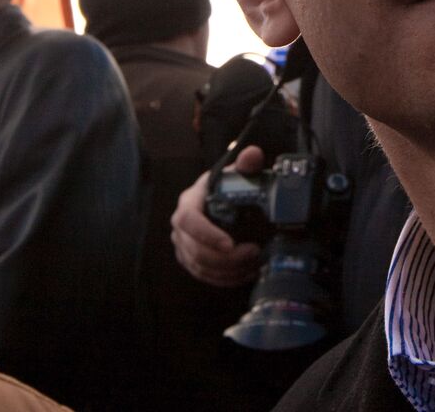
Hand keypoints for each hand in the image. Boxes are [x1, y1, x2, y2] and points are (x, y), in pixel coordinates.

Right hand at [170, 145, 264, 286]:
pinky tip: (245, 274)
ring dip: (228, 271)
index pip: (189, 221)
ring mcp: (183, 245)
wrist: (220, 200)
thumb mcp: (237, 173)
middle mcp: (180, 226)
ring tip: (253, 264)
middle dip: (225, 258)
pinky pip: (204, 276)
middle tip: (253, 253)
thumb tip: (254, 154)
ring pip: (199, 267)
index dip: (207, 235)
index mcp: (189, 202)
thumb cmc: (227, 186)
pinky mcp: (190, 260)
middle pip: (195, 250)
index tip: (231, 244)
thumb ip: (246, 164)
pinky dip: (225, 279)